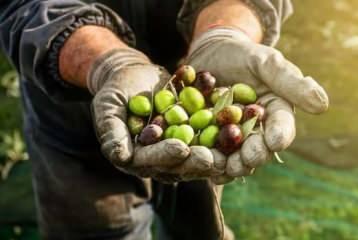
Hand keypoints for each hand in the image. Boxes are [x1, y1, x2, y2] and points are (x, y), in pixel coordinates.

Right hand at [90, 49, 221, 182]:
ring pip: (197, 154)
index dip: (165, 156)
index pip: (150, 160)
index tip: (181, 149)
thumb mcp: (108, 106)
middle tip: (213, 159)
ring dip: (215, 154)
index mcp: (136, 156)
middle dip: (196, 161)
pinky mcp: (193, 135)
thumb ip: (112, 131)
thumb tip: (120, 156)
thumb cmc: (116, 90)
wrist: (135, 75)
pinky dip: (222, 134)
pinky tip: (238, 130)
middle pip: (179, 164)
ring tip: (230, 151)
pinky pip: (208, 136)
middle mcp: (158, 157)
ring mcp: (178, 147)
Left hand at [186, 28, 328, 182]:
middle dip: (253, 156)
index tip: (275, 142)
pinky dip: (206, 160)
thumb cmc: (243, 55)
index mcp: (275, 114)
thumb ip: (290, 82)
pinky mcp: (209, 139)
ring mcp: (232, 138)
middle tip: (246, 161)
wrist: (212, 54)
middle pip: (258, 149)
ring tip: (221, 167)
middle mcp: (256, 131)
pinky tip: (201, 164)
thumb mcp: (266, 62)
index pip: (282, 128)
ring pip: (234, 157)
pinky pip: (210, 153)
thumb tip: (322, 105)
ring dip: (229, 165)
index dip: (280, 135)